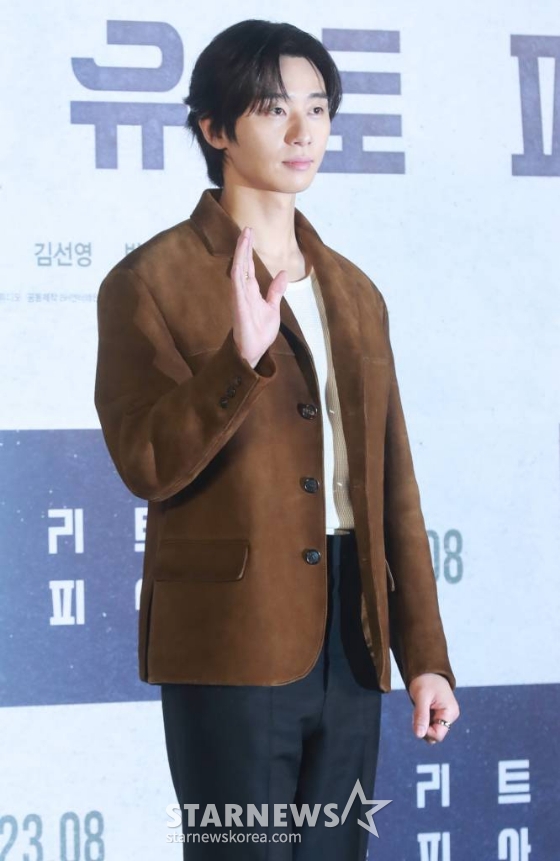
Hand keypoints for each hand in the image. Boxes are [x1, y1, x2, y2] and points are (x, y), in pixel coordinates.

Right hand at [231, 226, 288, 367]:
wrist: (254, 352)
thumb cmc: (259, 332)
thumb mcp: (273, 308)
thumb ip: (275, 291)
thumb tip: (283, 273)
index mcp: (251, 291)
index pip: (249, 266)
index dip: (249, 250)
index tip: (250, 233)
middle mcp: (243, 291)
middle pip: (243, 264)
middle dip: (244, 246)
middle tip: (247, 228)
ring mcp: (239, 297)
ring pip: (238, 269)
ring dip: (241, 253)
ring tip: (244, 236)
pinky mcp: (239, 304)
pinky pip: (237, 284)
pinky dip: (238, 269)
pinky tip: (240, 257)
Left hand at [408, 673, 459, 744]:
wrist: (427, 670)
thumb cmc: (425, 681)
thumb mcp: (421, 697)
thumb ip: (421, 716)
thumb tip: (419, 735)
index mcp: (450, 712)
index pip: (438, 735)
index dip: (426, 731)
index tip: (418, 719)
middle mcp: (450, 716)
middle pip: (435, 735)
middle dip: (423, 727)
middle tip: (418, 711)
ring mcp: (446, 715)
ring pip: (431, 730)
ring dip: (422, 722)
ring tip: (420, 707)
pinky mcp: (440, 714)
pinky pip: (430, 724)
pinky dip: (423, 719)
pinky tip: (421, 708)